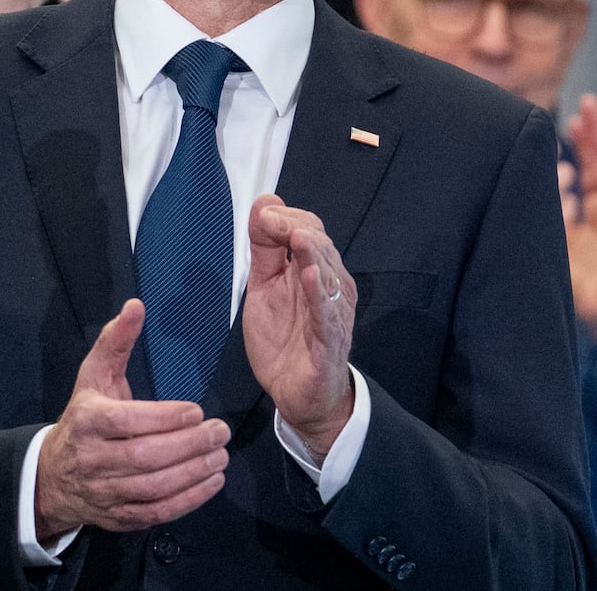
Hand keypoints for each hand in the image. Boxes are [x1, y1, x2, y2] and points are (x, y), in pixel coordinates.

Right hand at [34, 299, 230, 541]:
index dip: (164, 418)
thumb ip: (116, 341)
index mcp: (88, 420)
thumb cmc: (83, 417)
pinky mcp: (119, 516)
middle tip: (219, 432)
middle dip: (188, 446)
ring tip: (221, 456)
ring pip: (153, 487)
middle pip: (145, 457)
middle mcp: (94, 458)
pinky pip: (156, 512)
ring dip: (193, 473)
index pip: (127, 421)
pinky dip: (187, 500)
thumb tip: (136, 305)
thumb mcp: (94, 375)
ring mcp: (105, 492)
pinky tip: (211, 482)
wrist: (53, 476)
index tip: (196, 410)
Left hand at [242, 194, 355, 457]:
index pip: (309, 229)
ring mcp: (332, 314)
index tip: (263, 215)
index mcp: (315, 271)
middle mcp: (330, 288)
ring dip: (311, 254)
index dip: (286, 218)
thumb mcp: (265, 287)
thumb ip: (265, 248)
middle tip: (271, 220)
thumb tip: (266, 203)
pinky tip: (308, 277)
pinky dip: (318, 295)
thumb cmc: (285, 341)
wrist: (298, 395)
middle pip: (319, 246)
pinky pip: (326, 316)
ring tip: (297, 236)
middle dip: (294, 228)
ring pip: (326, 276)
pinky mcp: (329, 342)